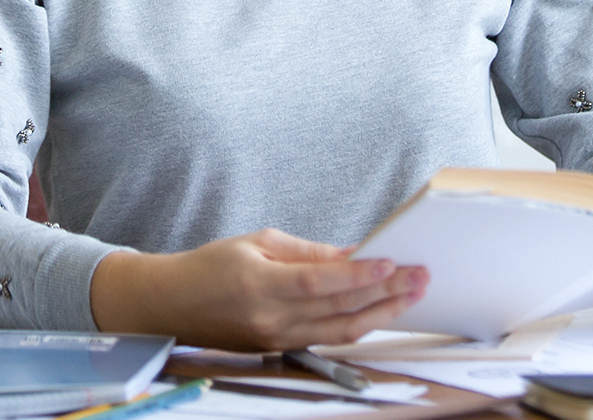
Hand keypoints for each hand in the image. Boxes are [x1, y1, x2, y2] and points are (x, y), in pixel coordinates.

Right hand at [90, 228, 428, 349]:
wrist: (172, 305)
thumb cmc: (212, 265)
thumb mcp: (258, 243)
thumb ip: (308, 252)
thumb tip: (353, 253)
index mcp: (261, 286)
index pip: (321, 283)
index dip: (359, 274)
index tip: (391, 261)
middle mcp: (271, 319)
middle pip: (339, 310)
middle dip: (385, 293)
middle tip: (419, 276)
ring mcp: (277, 340)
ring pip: (341, 331)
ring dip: (381, 313)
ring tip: (411, 295)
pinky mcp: (281, 349)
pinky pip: (328, 338)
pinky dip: (358, 324)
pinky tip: (380, 310)